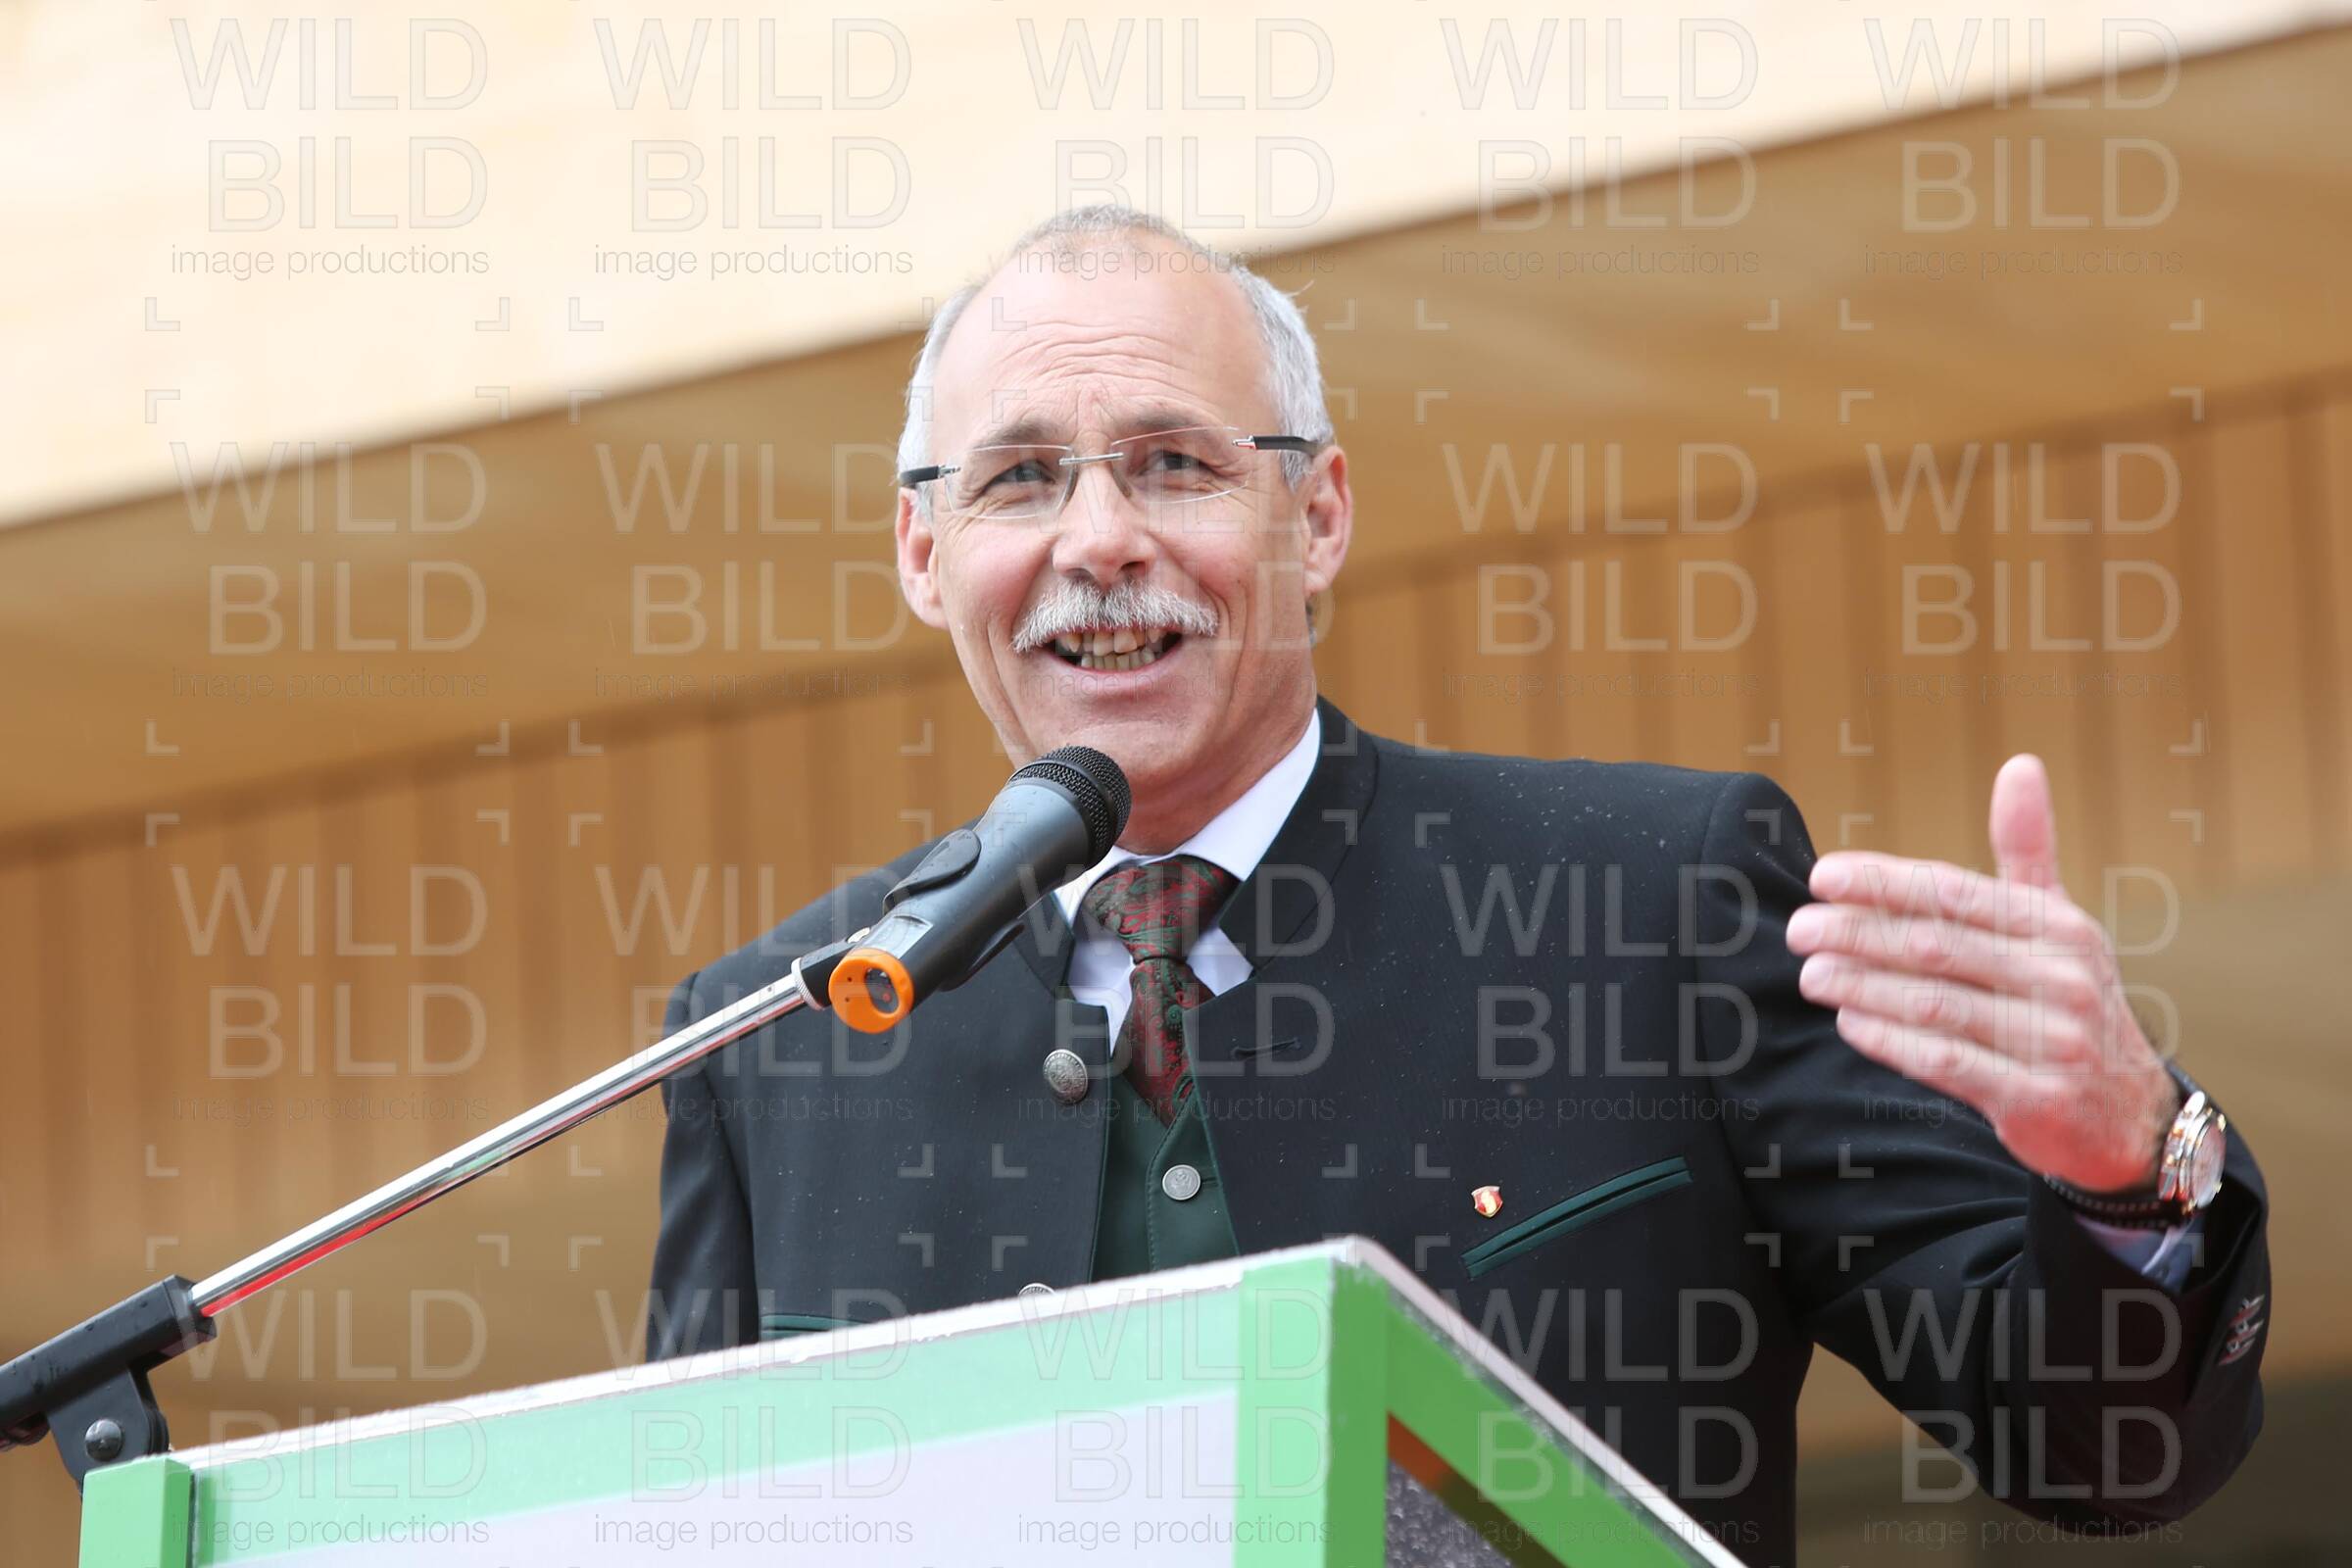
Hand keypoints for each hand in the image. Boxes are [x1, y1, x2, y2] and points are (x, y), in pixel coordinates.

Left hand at [1784, 754, 2181, 1194]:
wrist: (2128, 1115)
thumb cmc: (2068, 1000)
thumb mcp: (2059, 923)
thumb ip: (2027, 850)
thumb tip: (2020, 763)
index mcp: (2058, 928)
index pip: (1954, 892)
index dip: (1883, 882)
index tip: (1822, 876)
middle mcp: (2060, 978)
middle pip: (1935, 945)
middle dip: (1857, 934)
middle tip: (1798, 929)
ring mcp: (2052, 1041)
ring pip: (1933, 1003)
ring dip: (1861, 985)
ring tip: (1810, 974)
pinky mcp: (2035, 1098)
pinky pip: (1947, 1061)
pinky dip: (1891, 1039)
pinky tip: (1848, 1022)